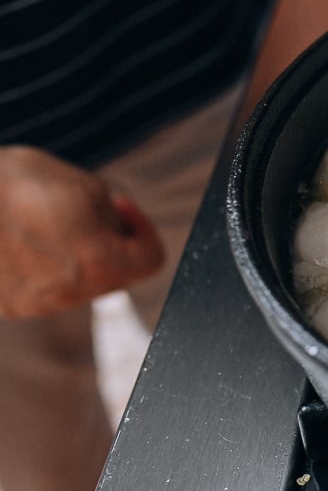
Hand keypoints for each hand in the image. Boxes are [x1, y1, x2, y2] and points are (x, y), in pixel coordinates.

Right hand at [0, 146, 163, 318]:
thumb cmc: (9, 184)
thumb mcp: (80, 184)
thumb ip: (112, 212)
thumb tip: (120, 226)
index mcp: (99, 262)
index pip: (151, 258)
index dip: (143, 226)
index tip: (122, 205)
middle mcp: (70, 293)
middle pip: (114, 272)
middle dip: (108, 238)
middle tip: (79, 206)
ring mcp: (34, 305)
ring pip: (77, 280)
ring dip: (73, 251)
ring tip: (38, 216)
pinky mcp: (6, 306)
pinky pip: (41, 286)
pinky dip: (40, 263)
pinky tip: (16, 235)